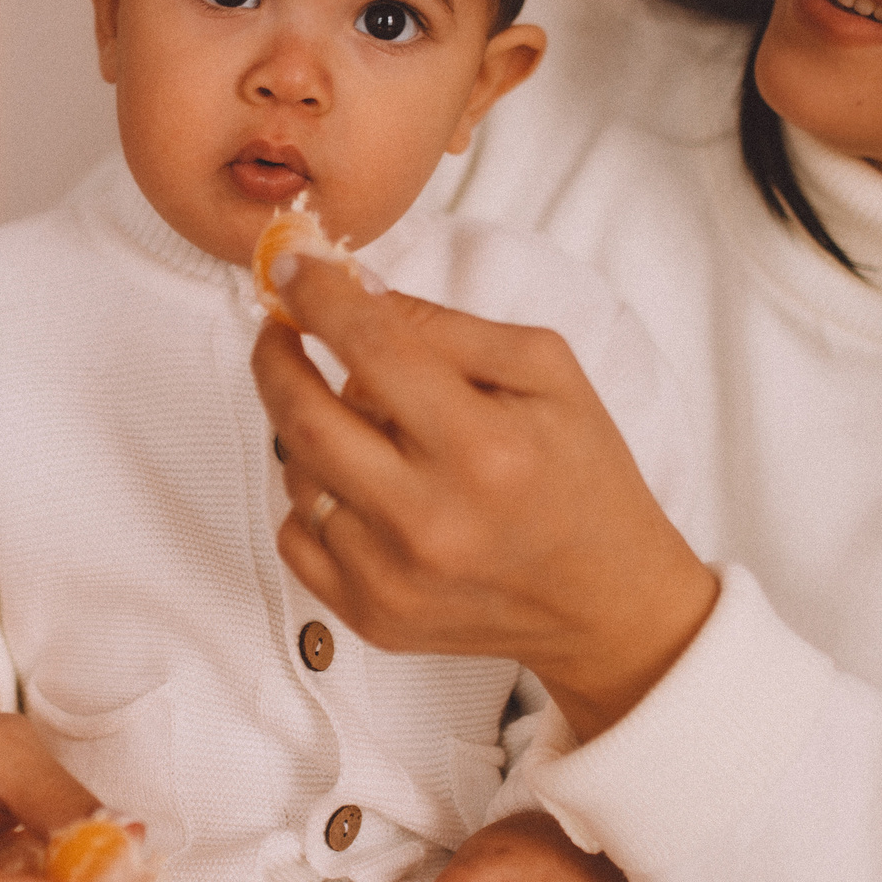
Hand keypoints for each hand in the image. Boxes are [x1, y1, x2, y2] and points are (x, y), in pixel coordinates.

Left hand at [251, 253, 717, 737]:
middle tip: (281, 330)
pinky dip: (313, 497)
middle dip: (276, 357)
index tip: (290, 265)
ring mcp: (392, 576)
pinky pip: (295, 535)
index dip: (318, 295)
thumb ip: (446, 326)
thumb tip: (351, 290)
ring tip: (364, 424)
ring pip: (297, 473)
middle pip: (303, 416)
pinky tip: (361, 486)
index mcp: (483, 448)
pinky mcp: (370, 616)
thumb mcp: (546, 373)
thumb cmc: (581, 475)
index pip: (372, 347)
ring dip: (310, 431)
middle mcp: (429, 519)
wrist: (605, 603)